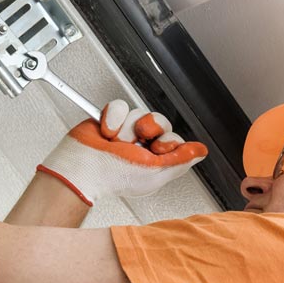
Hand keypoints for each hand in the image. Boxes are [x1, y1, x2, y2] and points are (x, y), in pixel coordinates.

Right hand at [37, 99, 207, 205]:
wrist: (82, 170)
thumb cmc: (114, 178)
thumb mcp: (155, 175)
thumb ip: (180, 161)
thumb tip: (201, 152)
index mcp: (154, 157)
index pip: (173, 137)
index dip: (168, 139)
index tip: (159, 148)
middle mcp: (141, 142)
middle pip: (159, 121)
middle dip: (149, 130)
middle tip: (137, 143)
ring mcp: (125, 129)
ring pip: (140, 112)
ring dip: (127, 129)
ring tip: (116, 143)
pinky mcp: (109, 117)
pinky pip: (121, 104)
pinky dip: (114, 117)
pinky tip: (107, 132)